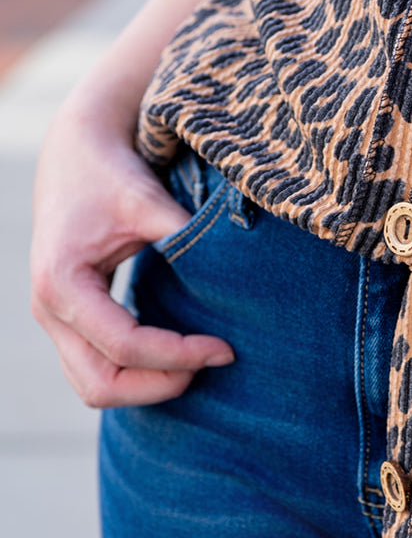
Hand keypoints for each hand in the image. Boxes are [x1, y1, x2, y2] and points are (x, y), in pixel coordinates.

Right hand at [30, 99, 234, 408]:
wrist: (75, 152)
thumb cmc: (110, 172)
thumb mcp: (148, 200)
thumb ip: (184, 238)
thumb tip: (237, 277)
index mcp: (61, 282)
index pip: (125, 345)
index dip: (179, 354)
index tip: (224, 348)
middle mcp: (48, 309)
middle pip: (100, 384)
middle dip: (160, 384)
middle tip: (214, 361)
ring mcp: (54, 318)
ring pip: (94, 385)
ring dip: (147, 385)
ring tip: (199, 361)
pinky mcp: (69, 319)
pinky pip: (97, 367)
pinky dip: (136, 372)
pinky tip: (179, 353)